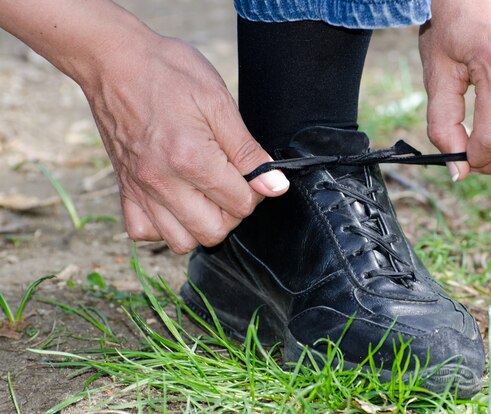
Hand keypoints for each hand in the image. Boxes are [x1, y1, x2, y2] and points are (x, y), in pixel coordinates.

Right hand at [83, 36, 288, 252]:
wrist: (113, 60)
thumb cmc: (167, 72)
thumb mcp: (218, 102)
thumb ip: (248, 151)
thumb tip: (275, 185)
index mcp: (191, 158)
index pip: (240, 204)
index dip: (256, 190)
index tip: (252, 172)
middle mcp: (162, 181)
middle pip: (213, 232)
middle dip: (233, 213)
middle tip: (232, 184)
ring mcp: (140, 188)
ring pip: (180, 241)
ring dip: (202, 225)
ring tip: (206, 196)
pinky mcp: (124, 188)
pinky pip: (143, 232)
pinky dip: (164, 226)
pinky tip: (176, 202)